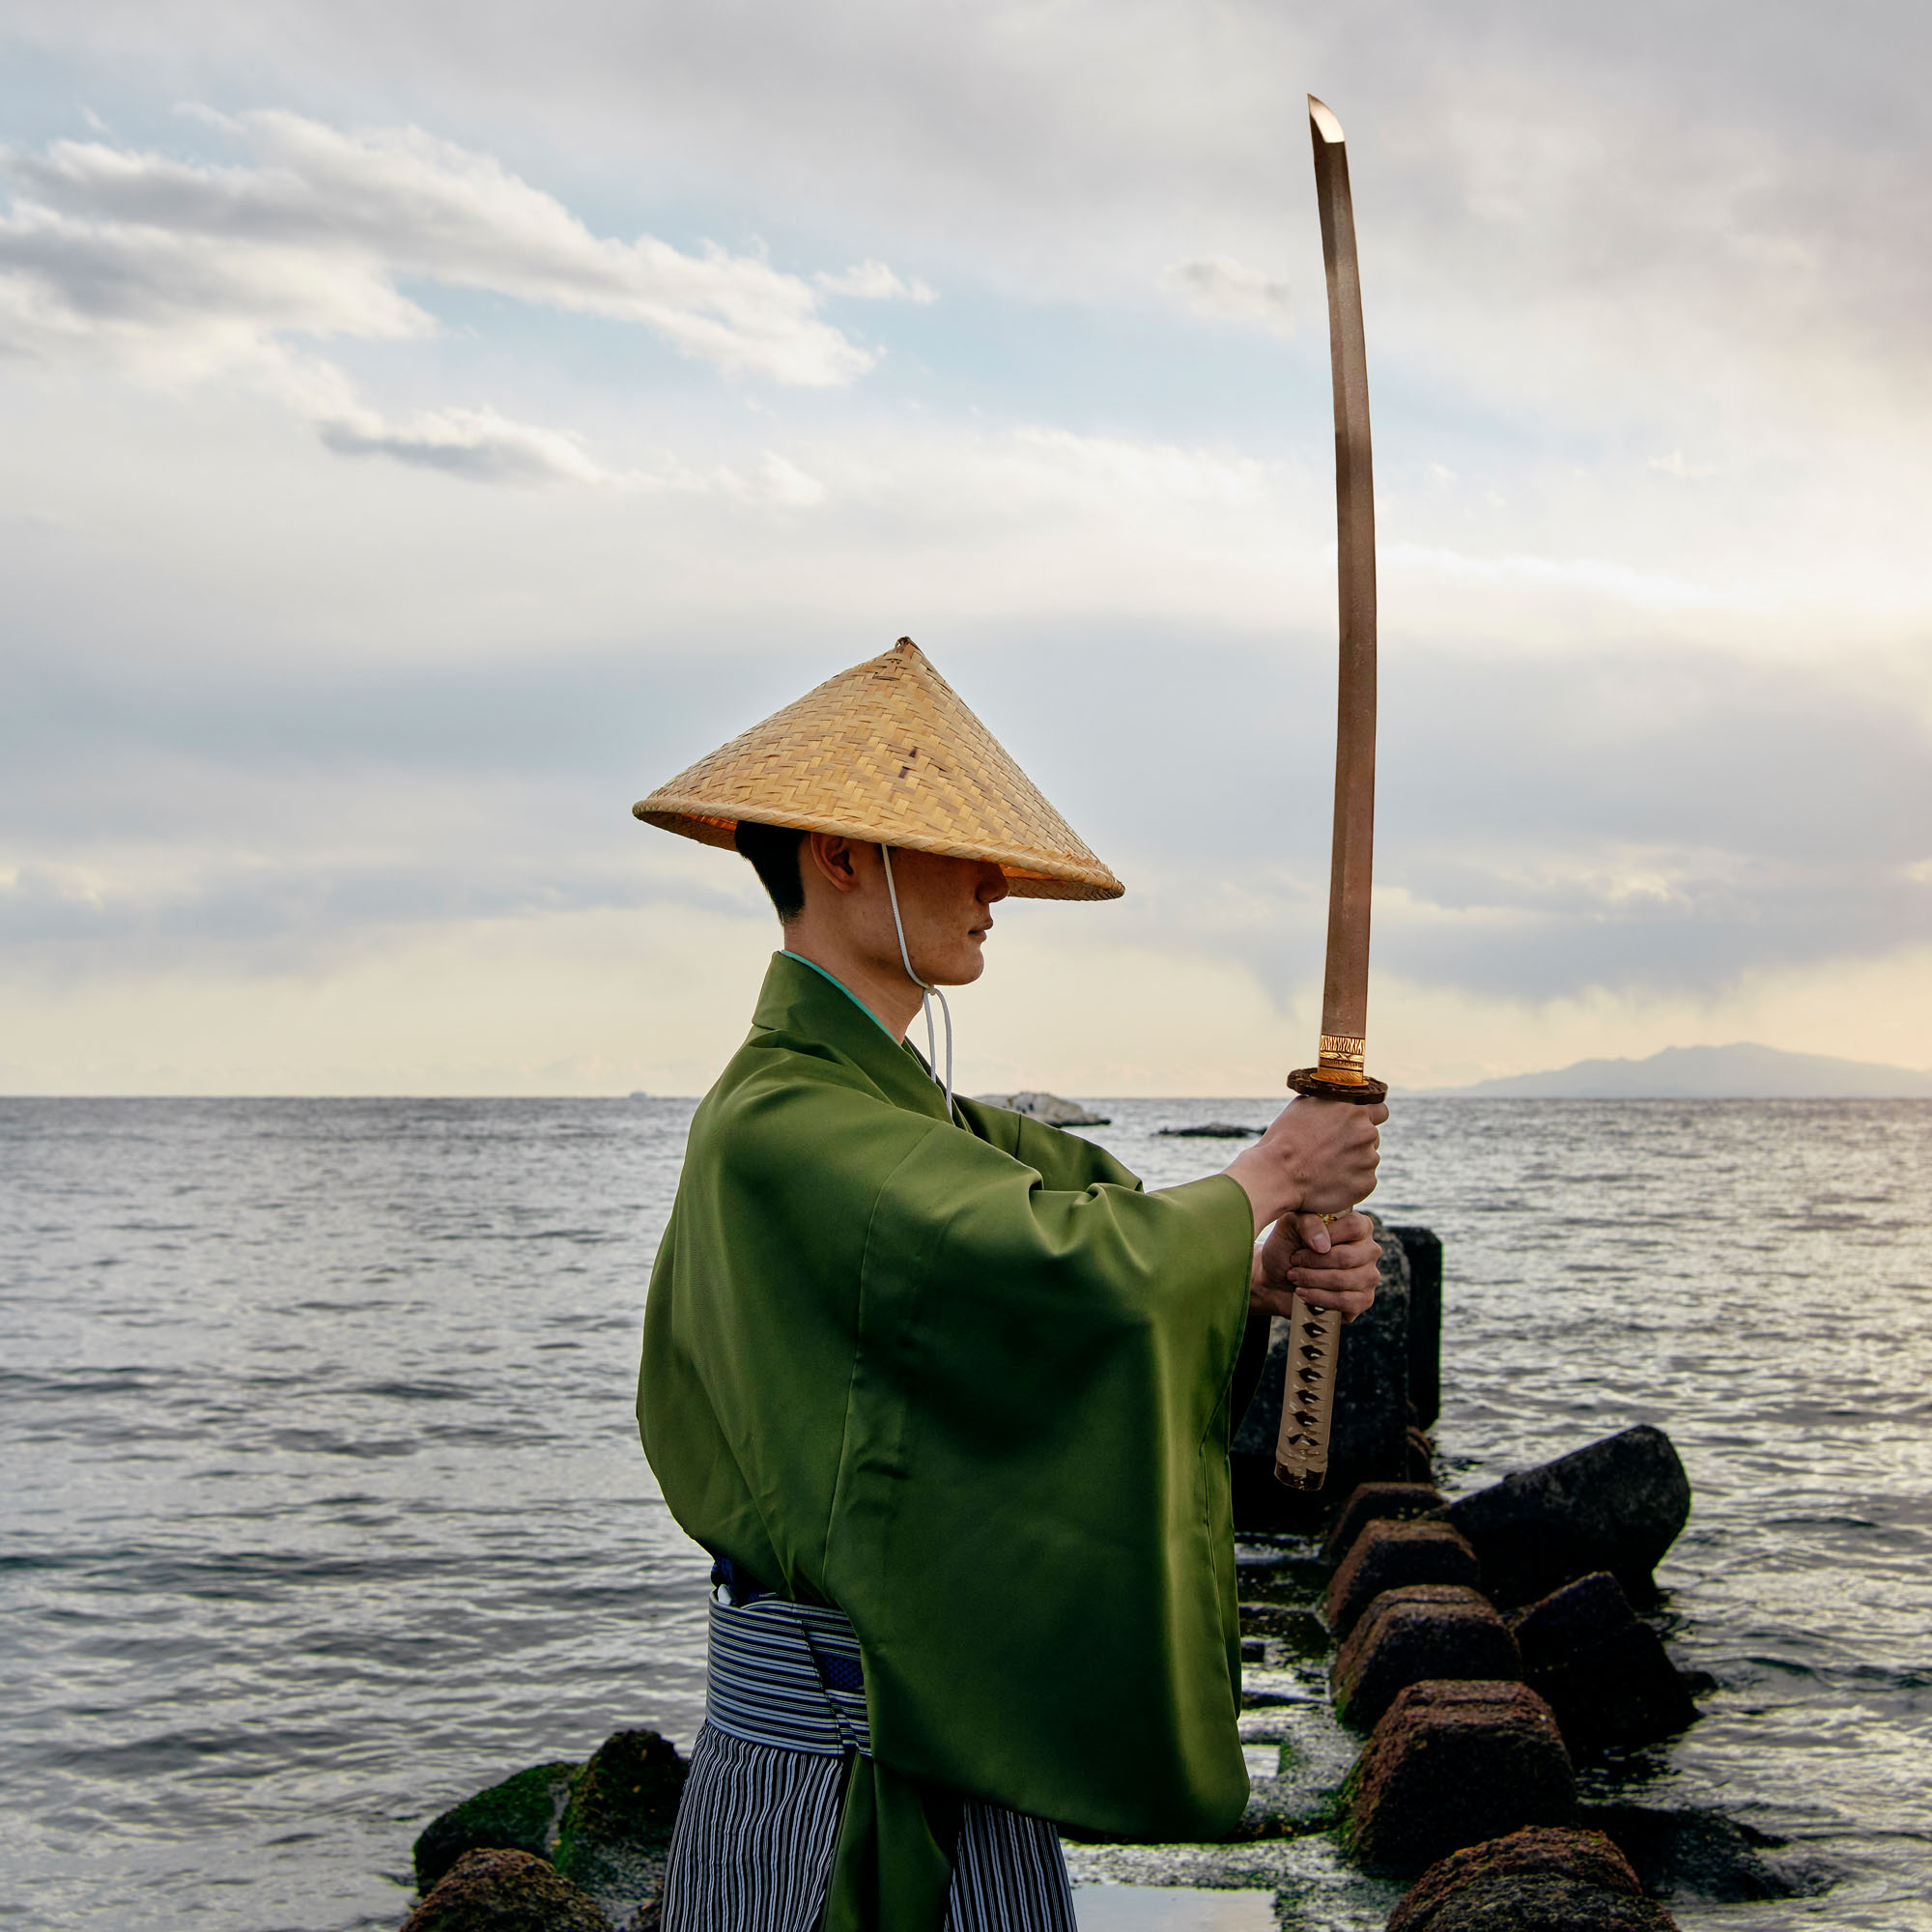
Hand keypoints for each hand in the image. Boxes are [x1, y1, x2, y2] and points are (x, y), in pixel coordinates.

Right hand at [1223, 1095, 1386, 1232]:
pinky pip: (1363, 1180)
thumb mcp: (1303, 1106)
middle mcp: (1366, 1132)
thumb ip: (1328, 1102)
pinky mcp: (1366, 1183)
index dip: (1370, 1117)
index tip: (1360, 1123)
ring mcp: (1368, 1159)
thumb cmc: (1283, 1139)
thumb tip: (1335, 1101)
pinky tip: (1329, 1181)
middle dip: (1356, 1141)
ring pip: (1367, 1159)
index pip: (1380, 1110)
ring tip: (1326, 1167)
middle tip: (1332, 1149)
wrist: (1276, 1175)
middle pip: (1372, 1136)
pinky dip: (1350, 1182)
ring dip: (1353, 1162)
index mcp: (1353, 1109)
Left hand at [1249, 1211, 1380, 1321]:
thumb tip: (1323, 1245)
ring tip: (1295, 1278)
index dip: (1327, 1236)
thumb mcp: (1291, 1225)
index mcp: (1359, 1226)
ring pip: (1342, 1280)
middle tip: (1294, 1263)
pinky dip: (1319, 1298)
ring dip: (1312, 1280)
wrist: (1276, 1278)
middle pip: (1346, 1257)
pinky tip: (1304, 1294)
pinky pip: (1345, 1301)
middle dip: (1313, 1262)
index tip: (1303, 1244)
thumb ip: (1308, 1223)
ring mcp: (1369, 1277)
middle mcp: (1370, 1250)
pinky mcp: (1363, 1300)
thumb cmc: (1288, 1247)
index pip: (1354, 1227)